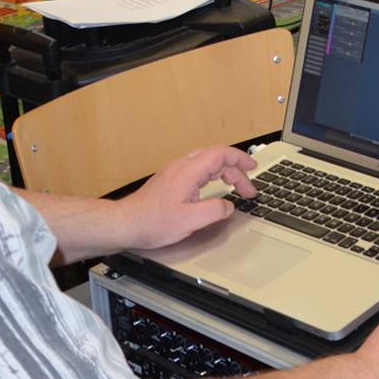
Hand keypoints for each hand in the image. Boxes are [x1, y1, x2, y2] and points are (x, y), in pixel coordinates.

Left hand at [119, 146, 258, 249]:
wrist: (125, 224)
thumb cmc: (152, 222)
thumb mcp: (190, 221)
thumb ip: (215, 211)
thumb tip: (228, 206)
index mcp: (189, 171)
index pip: (221, 154)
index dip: (240, 159)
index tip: (252, 168)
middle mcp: (182, 166)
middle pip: (216, 157)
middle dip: (236, 170)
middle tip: (247, 188)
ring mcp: (175, 171)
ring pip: (207, 162)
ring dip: (225, 172)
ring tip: (236, 186)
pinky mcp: (170, 179)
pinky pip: (198, 169)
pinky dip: (213, 175)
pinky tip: (215, 187)